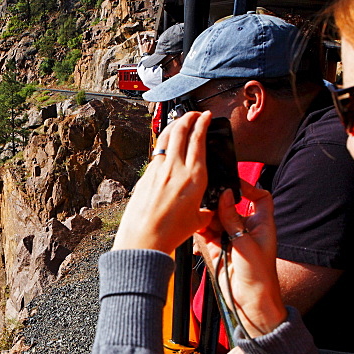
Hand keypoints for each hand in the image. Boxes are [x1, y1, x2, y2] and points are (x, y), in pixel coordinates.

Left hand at [113, 111, 213, 252]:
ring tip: (179, 121)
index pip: (199, 139)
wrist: (144, 239)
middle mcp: (175, 169)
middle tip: (194, 113)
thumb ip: (206, 211)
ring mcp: (157, 170)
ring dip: (174, 125)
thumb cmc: (170, 233)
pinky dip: (163, 146)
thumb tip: (208, 211)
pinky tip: (165, 148)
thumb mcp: (198, 221)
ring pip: (165, 138)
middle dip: (188, 117)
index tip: (206, 116)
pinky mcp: (144, 176)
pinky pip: (156, 154)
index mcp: (194, 177)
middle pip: (180, 131)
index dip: (203, 123)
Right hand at [197, 181, 287, 336]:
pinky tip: (195, 228)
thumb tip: (225, 195)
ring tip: (199, 216)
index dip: (249, 187)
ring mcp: (230, 239)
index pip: (260, 198)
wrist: (250, 302)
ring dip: (207, 218)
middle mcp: (246, 229)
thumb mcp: (246, 243)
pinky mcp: (217, 249)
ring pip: (216, 220)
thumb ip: (232, 219)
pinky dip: (200, 231)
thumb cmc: (260, 276)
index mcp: (262, 224)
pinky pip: (206, 234)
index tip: (233, 183)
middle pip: (231, 207)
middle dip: (218, 204)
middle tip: (207, 201)